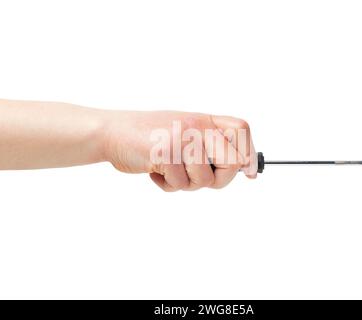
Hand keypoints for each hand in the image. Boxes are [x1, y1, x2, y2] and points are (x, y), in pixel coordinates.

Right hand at [103, 111, 256, 190]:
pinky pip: (179, 184)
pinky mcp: (166, 152)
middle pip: (233, 161)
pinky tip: (155, 169)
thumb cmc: (149, 137)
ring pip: (204, 179)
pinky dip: (166, 185)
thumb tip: (246, 168)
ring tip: (169, 169)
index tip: (249, 173)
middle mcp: (196, 125)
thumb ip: (211, 146)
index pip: (241, 129)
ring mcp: (181, 137)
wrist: (112, 132)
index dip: (249, 153)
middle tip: (195, 176)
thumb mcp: (184, 133)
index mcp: (204, 120)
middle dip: (219, 179)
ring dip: (186, 183)